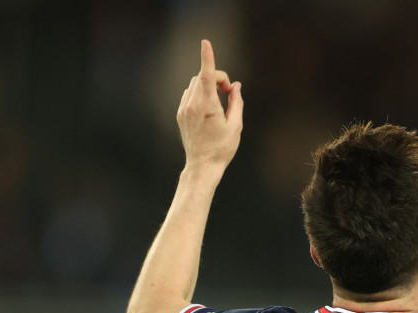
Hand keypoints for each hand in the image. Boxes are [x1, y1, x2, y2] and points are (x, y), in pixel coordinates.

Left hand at [177, 40, 243, 172]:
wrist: (202, 166)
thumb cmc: (222, 148)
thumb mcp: (236, 126)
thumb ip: (237, 102)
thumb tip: (236, 86)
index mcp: (207, 107)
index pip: (206, 75)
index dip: (207, 57)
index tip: (206, 42)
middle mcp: (192, 105)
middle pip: (203, 77)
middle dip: (217, 78)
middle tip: (230, 93)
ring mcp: (184, 109)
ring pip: (195, 84)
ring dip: (208, 85)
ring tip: (220, 103)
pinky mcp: (180, 114)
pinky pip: (190, 94)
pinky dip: (200, 93)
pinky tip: (209, 109)